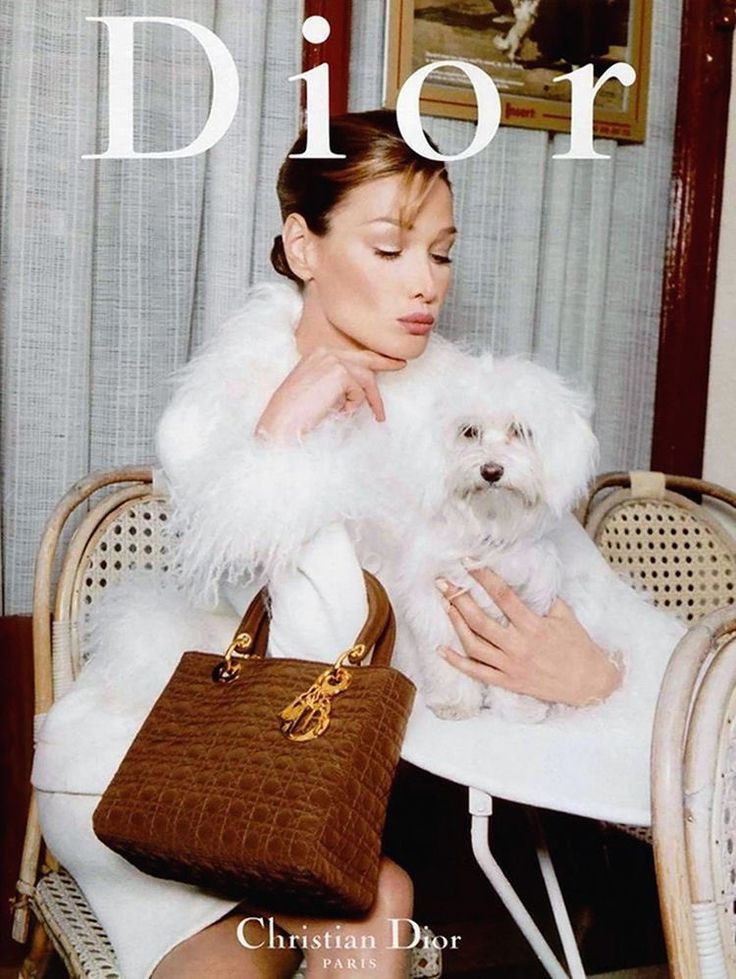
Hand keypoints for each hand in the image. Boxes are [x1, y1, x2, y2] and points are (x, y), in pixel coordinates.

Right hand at [255, 346, 406, 441]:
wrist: (283, 421)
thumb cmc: (295, 413)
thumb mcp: (315, 389)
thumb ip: (335, 381)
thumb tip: (360, 386)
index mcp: (317, 353)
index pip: (351, 355)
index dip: (370, 362)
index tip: (387, 363)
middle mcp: (326, 352)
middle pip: (364, 358)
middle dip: (385, 362)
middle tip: (401, 365)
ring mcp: (333, 361)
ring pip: (366, 379)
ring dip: (371, 400)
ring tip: (376, 415)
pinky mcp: (341, 374)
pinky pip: (360, 393)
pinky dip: (353, 407)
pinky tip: (338, 413)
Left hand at [435, 568, 622, 706]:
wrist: (589, 684)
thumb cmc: (578, 647)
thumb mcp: (566, 616)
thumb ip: (543, 598)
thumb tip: (525, 578)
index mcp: (533, 626)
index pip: (503, 596)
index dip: (483, 577)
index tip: (467, 563)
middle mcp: (518, 645)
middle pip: (480, 620)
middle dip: (458, 599)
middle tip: (443, 583)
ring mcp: (510, 666)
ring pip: (474, 644)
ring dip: (456, 624)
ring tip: (445, 605)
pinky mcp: (508, 681)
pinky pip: (477, 672)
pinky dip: (457, 662)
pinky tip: (441, 650)